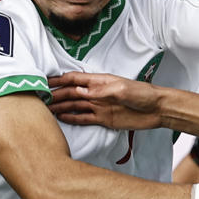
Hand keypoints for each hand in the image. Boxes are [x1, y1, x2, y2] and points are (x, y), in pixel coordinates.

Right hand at [47, 72, 162, 128]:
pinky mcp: (104, 119)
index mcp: (99, 81)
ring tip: (46, 111)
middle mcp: (96, 93)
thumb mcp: (122, 89)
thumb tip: (80, 92)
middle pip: (71, 94)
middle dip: (56, 95)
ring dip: (61, 107)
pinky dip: (72, 118)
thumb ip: (101, 91)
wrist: (157, 109)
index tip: (45, 83)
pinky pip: (84, 118)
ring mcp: (99, 106)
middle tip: (41, 100)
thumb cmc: (142, 94)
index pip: (75, 79)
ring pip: (75, 106)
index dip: (59, 80)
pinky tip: (61, 118)